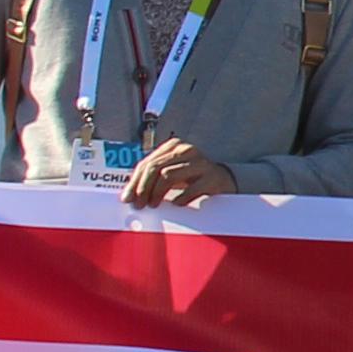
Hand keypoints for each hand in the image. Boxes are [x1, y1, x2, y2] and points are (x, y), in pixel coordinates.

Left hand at [124, 142, 238, 209]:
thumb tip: (129, 194)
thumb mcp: (172, 173)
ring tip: (154, 205)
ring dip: (157, 194)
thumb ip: (152, 179)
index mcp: (173, 146)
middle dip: (143, 188)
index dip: (135, 182)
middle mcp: (186, 150)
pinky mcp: (211, 177)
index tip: (127, 198)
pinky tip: (176, 205)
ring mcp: (200, 163)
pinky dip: (179, 199)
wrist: (225, 181)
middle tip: (139, 205)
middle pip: (155, 168)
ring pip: (168, 176)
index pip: (147, 163)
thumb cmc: (192, 178)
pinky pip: (189, 189)